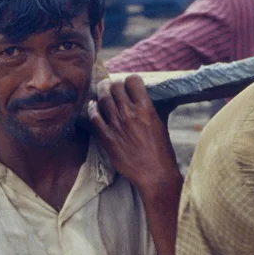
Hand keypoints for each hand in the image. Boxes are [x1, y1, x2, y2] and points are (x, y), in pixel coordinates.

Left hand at [87, 76, 180, 199]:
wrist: (154, 175)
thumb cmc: (162, 152)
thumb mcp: (162, 125)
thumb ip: (155, 110)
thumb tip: (161, 100)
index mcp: (146, 109)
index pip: (133, 81)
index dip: (130, 79)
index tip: (129, 83)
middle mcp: (130, 114)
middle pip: (116, 87)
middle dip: (114, 84)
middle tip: (113, 86)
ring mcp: (117, 125)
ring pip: (103, 99)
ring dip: (102, 91)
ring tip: (102, 89)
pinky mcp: (107, 138)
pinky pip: (94, 118)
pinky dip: (92, 109)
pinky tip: (93, 106)